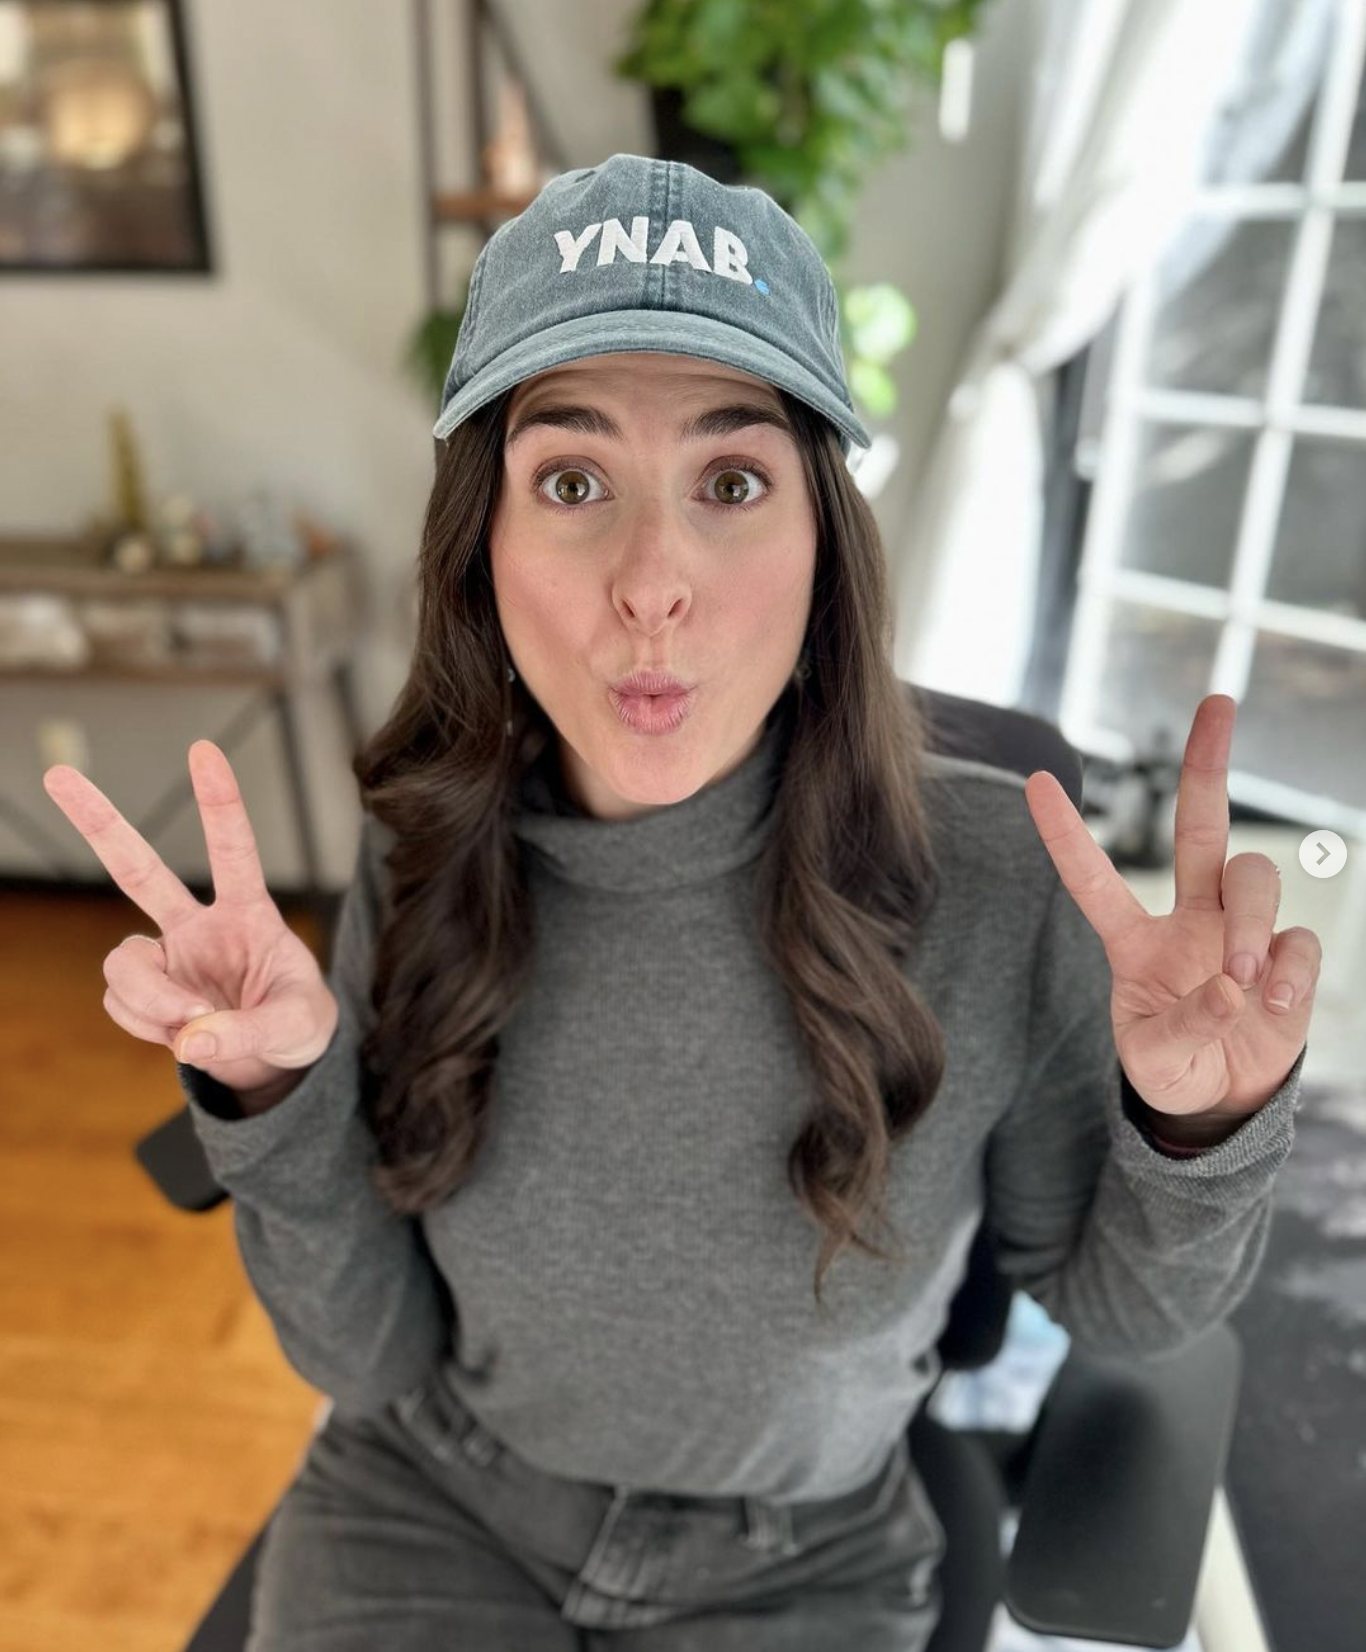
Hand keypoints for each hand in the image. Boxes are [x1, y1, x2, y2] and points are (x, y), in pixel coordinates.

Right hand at [43, 740, 338, 1096]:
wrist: (275, 1063)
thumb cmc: (297, 1025)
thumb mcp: (298, 1026)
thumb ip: (250, 1031)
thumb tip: (190, 1039)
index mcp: (250, 914)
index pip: (234, 850)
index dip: (219, 802)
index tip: (203, 750)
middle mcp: (199, 926)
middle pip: (139, 870)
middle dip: (99, 823)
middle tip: (56, 774)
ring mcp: (167, 957)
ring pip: (123, 961)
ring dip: (150, 998)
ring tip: (191, 1023)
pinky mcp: (145, 993)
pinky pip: (119, 1002)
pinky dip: (145, 1024)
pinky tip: (179, 1034)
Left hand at [1023, 694, 1318, 1119]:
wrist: (1224, 1100)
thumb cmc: (1174, 1066)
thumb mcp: (1152, 1060)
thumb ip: (1181, 1027)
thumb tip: (1230, 989)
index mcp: (1134, 940)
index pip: (1093, 879)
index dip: (1065, 834)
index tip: (1034, 781)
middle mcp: (1189, 919)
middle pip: (1200, 826)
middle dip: (1206, 763)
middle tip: (1216, 704)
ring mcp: (1241, 932)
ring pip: (1253, 877)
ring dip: (1248, 923)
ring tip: (1241, 981)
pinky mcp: (1288, 957)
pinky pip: (1297, 939)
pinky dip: (1289, 970)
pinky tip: (1274, 1003)